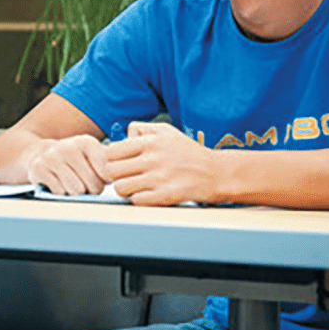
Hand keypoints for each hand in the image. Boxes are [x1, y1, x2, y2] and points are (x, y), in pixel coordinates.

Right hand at [26, 135, 109, 194]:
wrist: (41, 153)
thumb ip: (110, 164)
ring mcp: (52, 157)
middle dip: (91, 189)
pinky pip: (59, 192)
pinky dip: (60, 192)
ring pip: (76, 190)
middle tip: (85, 183)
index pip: (106, 173)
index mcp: (87, 142)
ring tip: (71, 182)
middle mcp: (69, 147)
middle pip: (93, 185)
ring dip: (75, 192)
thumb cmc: (74, 159)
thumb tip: (123, 180)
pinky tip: (58, 182)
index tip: (100, 177)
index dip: (104, 181)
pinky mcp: (39, 168)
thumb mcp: (93, 155)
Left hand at [104, 122, 220, 205]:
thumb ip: (141, 129)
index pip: (111, 151)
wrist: (217, 173)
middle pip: (111, 170)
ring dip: (125, 189)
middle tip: (125, 176)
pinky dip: (139, 199)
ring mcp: (159, 178)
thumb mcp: (166, 130)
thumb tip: (121, 138)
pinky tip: (148, 194)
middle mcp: (153, 158)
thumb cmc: (188, 152)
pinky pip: (136, 200)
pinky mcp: (166, 196)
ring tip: (135, 186)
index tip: (120, 163)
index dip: (112, 159)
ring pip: (120, 187)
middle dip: (115, 175)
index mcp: (151, 141)